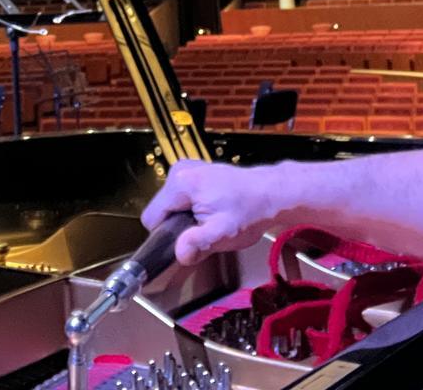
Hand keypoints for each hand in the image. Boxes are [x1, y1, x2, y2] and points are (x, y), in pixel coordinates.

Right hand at [142, 160, 287, 264]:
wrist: (270, 193)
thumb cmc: (249, 211)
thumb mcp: (222, 233)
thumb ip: (197, 244)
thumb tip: (178, 254)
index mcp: (181, 183)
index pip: (152, 217)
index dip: (166, 235)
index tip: (186, 240)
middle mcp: (179, 170)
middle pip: (161, 209)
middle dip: (178, 225)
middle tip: (202, 231)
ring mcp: (186, 168)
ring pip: (170, 204)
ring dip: (185, 217)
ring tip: (209, 221)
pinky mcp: (194, 170)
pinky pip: (181, 196)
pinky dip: (192, 207)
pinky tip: (211, 211)